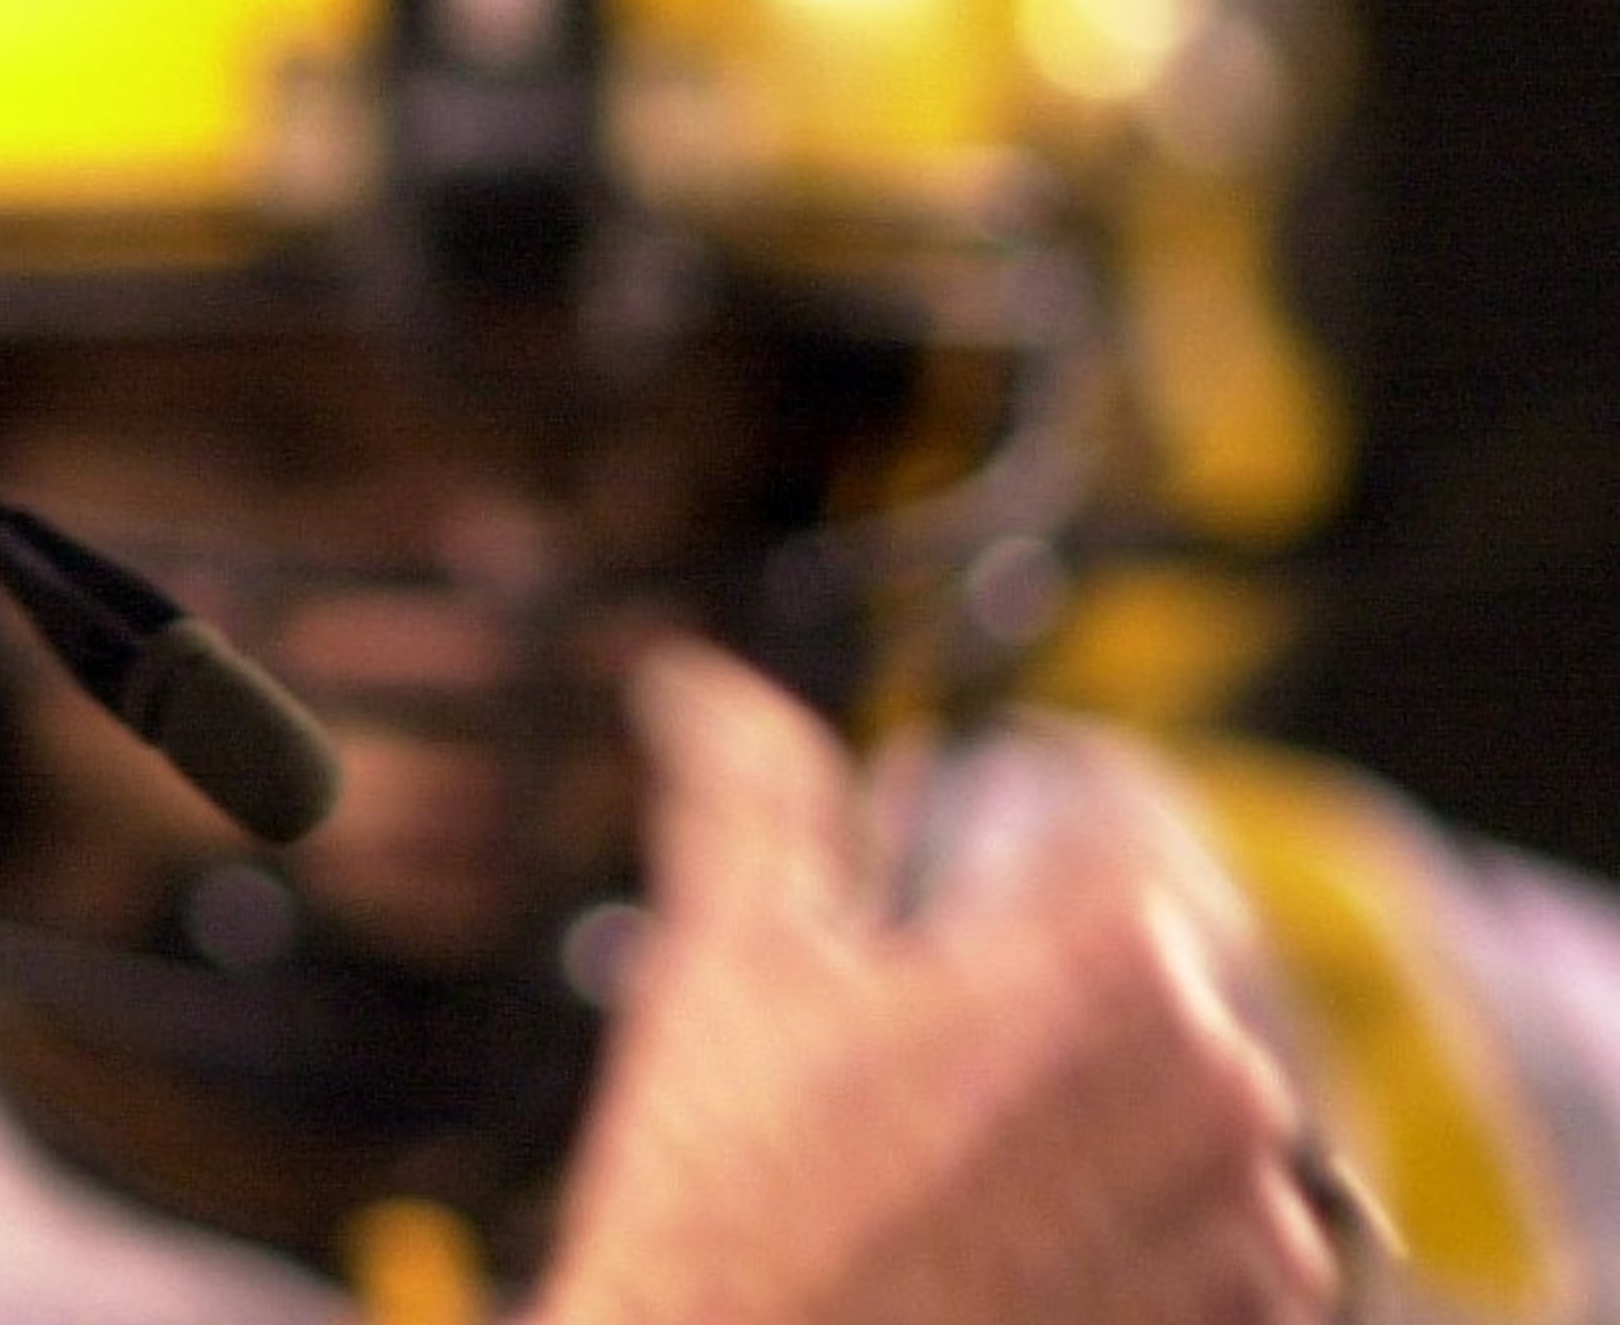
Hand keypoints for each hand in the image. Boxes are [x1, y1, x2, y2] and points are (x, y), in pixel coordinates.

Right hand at [530, 642, 1338, 1324]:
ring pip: (1185, 1110)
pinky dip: (1136, 1241)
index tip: (940, 897)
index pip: (1114, 813)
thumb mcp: (726, 965)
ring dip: (1096, 1126)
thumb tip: (698, 686)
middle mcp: (1225, 1083)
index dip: (1007, 844)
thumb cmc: (733, 1214)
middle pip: (1151, 970)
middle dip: (1042, 1003)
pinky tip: (1004, 1265)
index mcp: (1116, 952)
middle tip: (905, 1076)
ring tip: (946, 1186)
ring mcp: (1253, 1233)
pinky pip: (1221, 1247)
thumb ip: (749, 795)